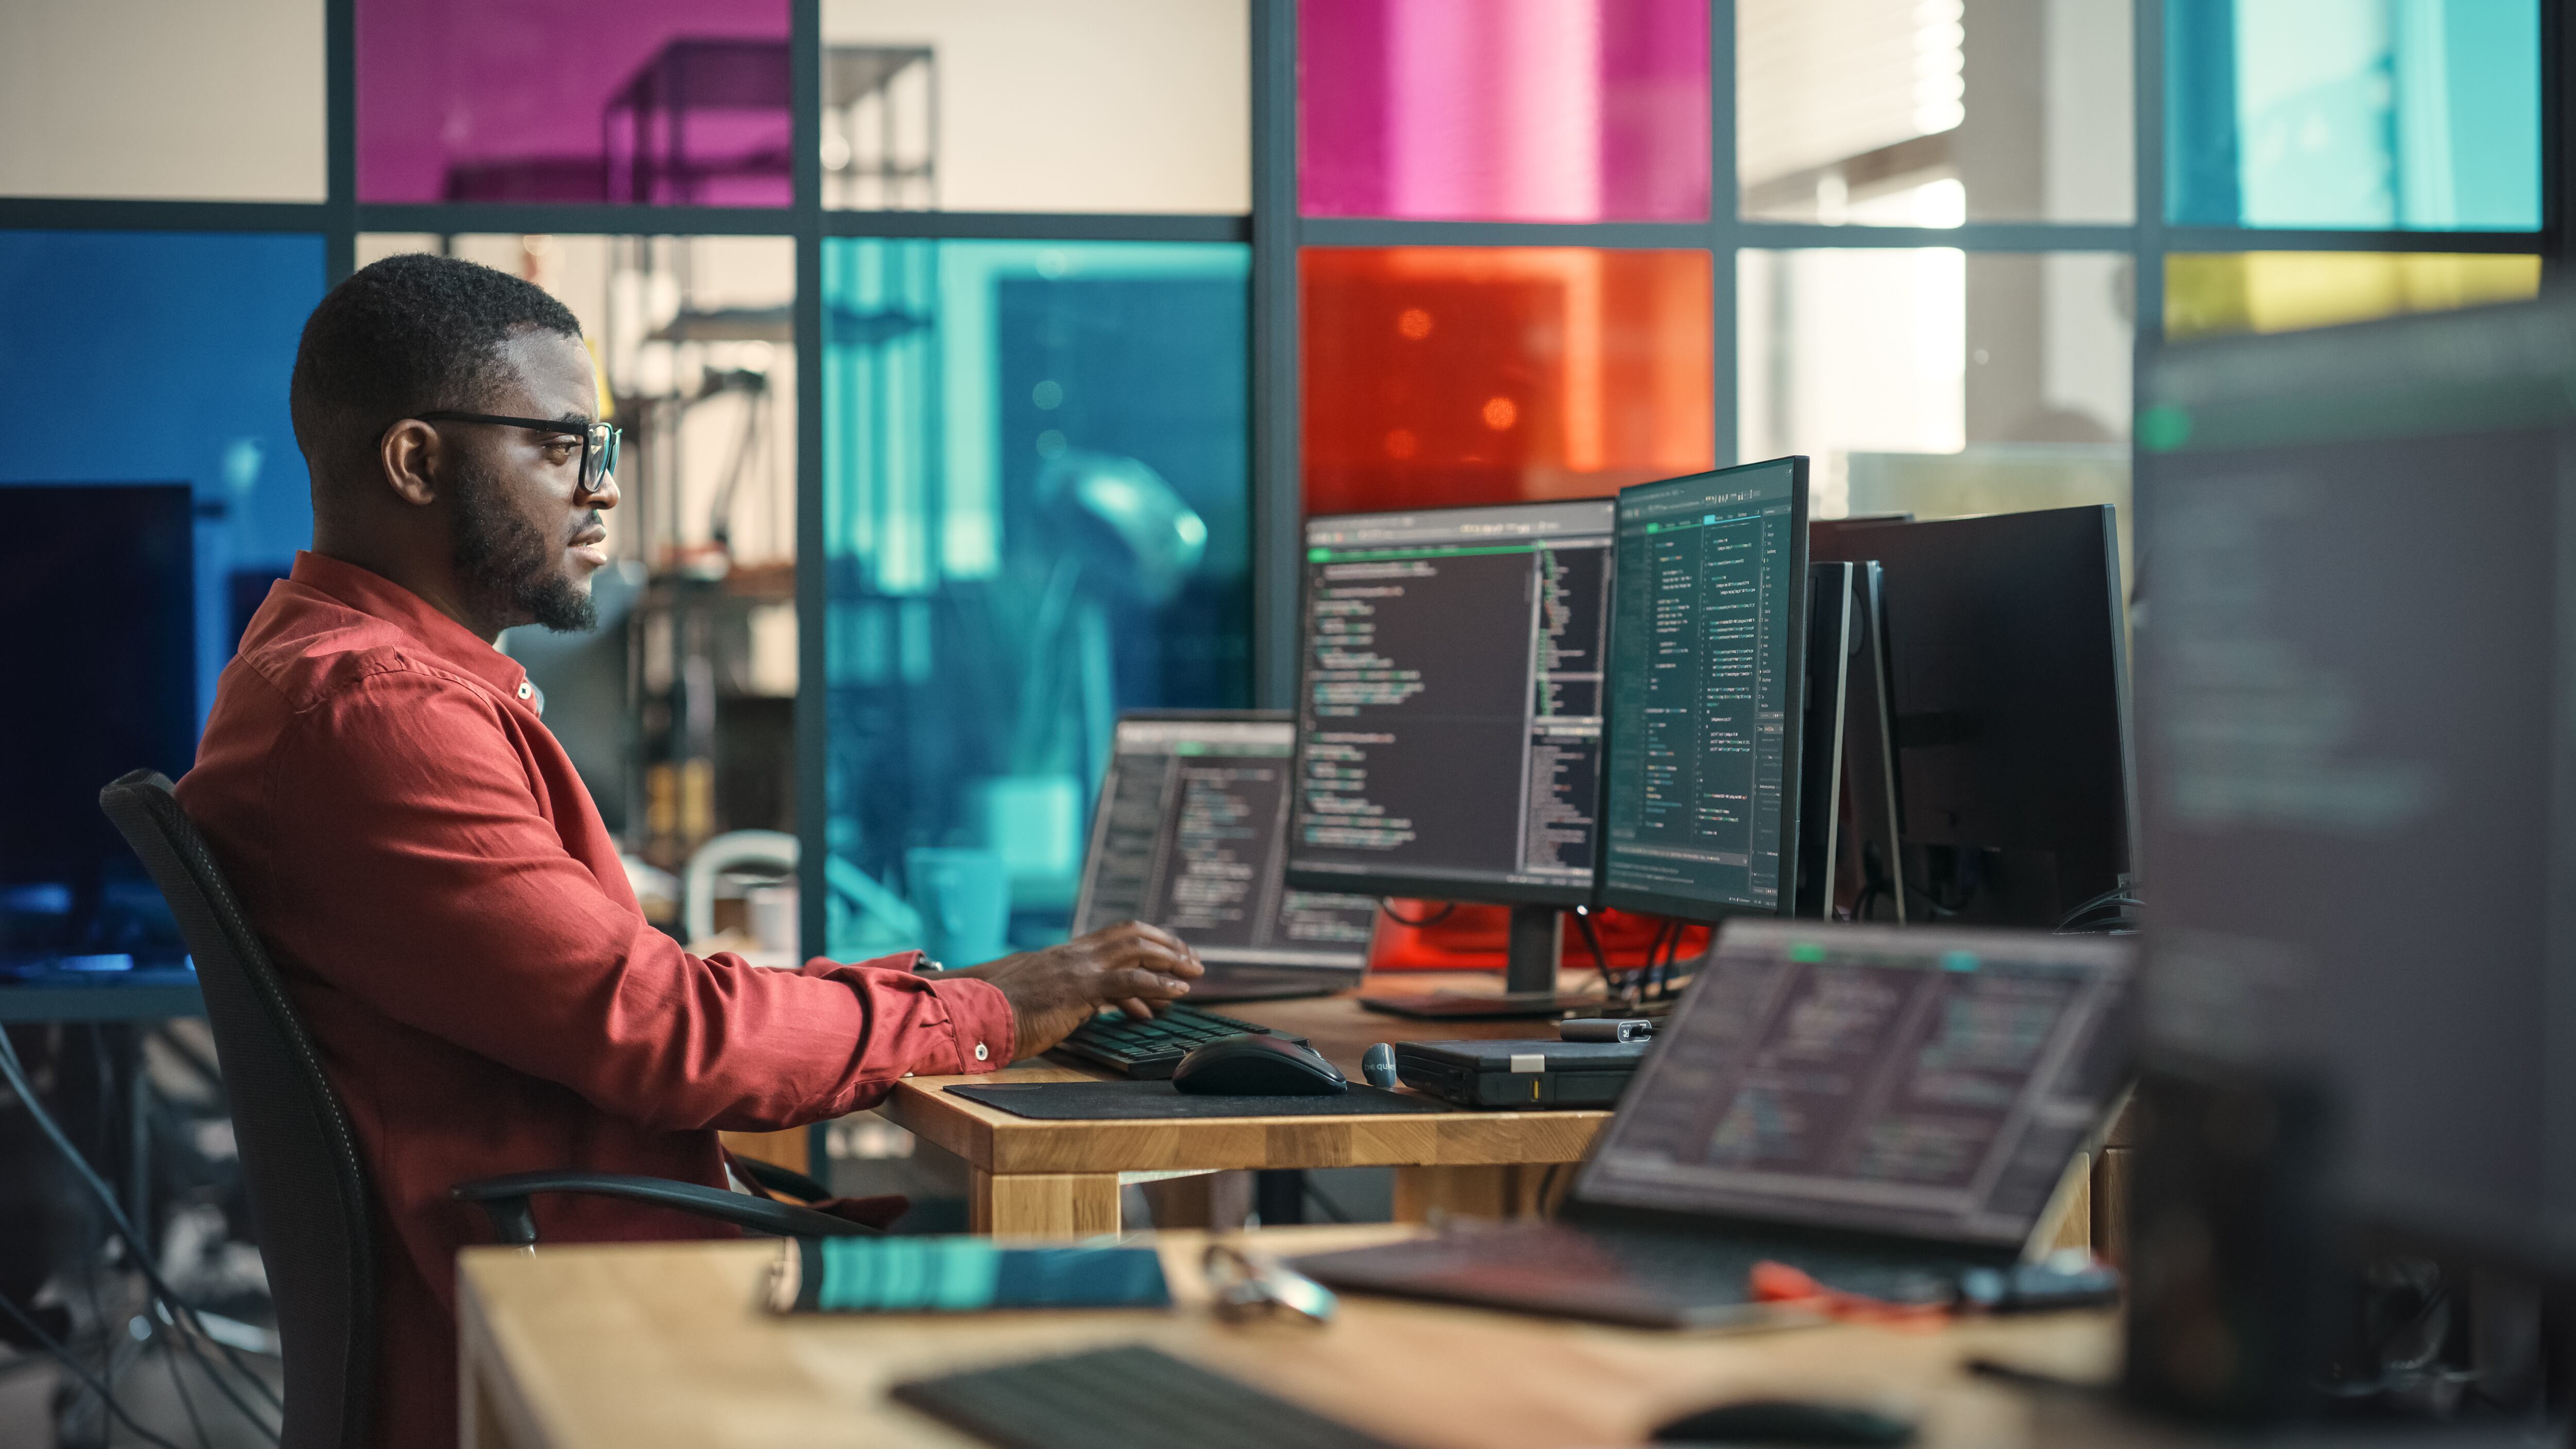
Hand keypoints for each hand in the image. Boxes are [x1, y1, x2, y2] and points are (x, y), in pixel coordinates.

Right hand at [951, 921, 1203, 1058]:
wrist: (970, 1014)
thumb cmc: (994, 1013)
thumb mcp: (1034, 999)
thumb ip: (1059, 998)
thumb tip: (1082, 1008)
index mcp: (1062, 956)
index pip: (1113, 937)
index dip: (1145, 941)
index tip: (1167, 955)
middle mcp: (1073, 955)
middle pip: (1131, 934)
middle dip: (1166, 944)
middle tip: (1191, 961)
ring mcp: (1076, 968)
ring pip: (1136, 949)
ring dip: (1171, 959)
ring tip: (1194, 973)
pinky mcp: (1078, 988)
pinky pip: (1129, 981)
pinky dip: (1159, 984)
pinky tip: (1178, 993)